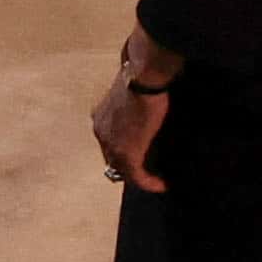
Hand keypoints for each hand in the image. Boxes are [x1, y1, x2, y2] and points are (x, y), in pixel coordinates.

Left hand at [90, 30, 179, 192]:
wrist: (144, 79)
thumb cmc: (141, 76)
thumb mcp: (131, 90)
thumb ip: (132, 99)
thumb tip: (144, 94)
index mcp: (100, 116)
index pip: (108, 141)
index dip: (121, 152)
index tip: (139, 156)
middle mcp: (101, 131)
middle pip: (111, 158)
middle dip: (127, 167)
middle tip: (147, 174)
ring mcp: (112, 144)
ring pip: (122, 169)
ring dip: (138, 177)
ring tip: (155, 181)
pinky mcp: (127, 153)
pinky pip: (136, 176)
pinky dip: (149, 183)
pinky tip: (161, 185)